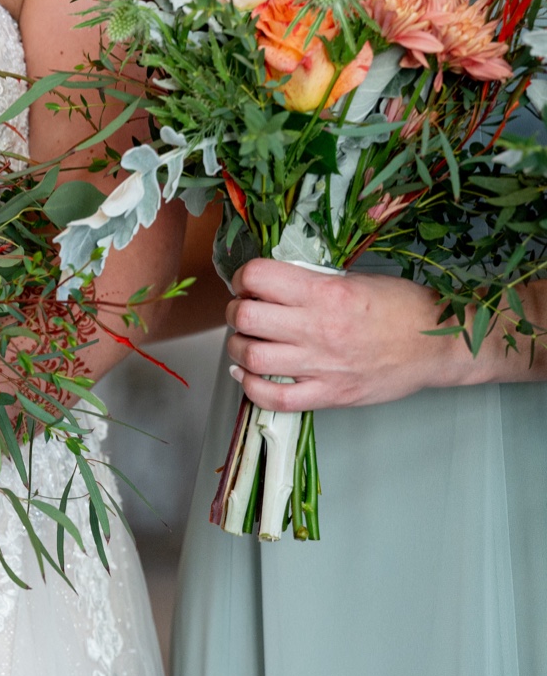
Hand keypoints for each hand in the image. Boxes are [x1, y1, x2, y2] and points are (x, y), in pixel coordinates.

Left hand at [224, 258, 465, 410]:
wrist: (440, 345)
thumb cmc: (403, 309)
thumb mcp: (356, 280)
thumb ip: (312, 283)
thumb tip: (271, 286)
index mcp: (326, 292)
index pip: (257, 277)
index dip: (243, 278)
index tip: (247, 284)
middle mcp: (318, 328)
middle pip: (245, 317)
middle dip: (235, 312)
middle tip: (244, 312)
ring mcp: (321, 365)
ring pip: (250, 357)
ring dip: (238, 348)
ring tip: (247, 342)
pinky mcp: (328, 394)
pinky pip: (273, 398)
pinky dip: (251, 387)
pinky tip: (249, 376)